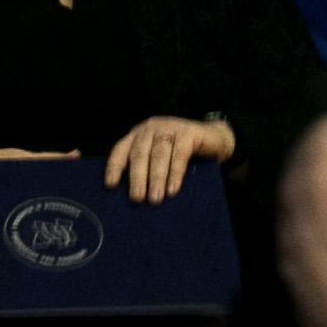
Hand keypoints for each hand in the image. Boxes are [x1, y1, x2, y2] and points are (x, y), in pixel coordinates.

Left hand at [101, 113, 232, 202]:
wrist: (215, 139)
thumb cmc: (181, 155)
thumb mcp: (160, 161)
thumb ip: (146, 171)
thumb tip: (133, 199)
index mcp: (138, 136)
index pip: (120, 150)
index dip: (115, 167)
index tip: (111, 186)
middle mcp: (150, 129)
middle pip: (139, 154)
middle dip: (137, 178)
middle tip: (137, 199)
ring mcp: (169, 128)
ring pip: (159, 154)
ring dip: (156, 178)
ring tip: (154, 199)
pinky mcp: (188, 133)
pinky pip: (179, 155)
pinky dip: (175, 173)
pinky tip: (172, 189)